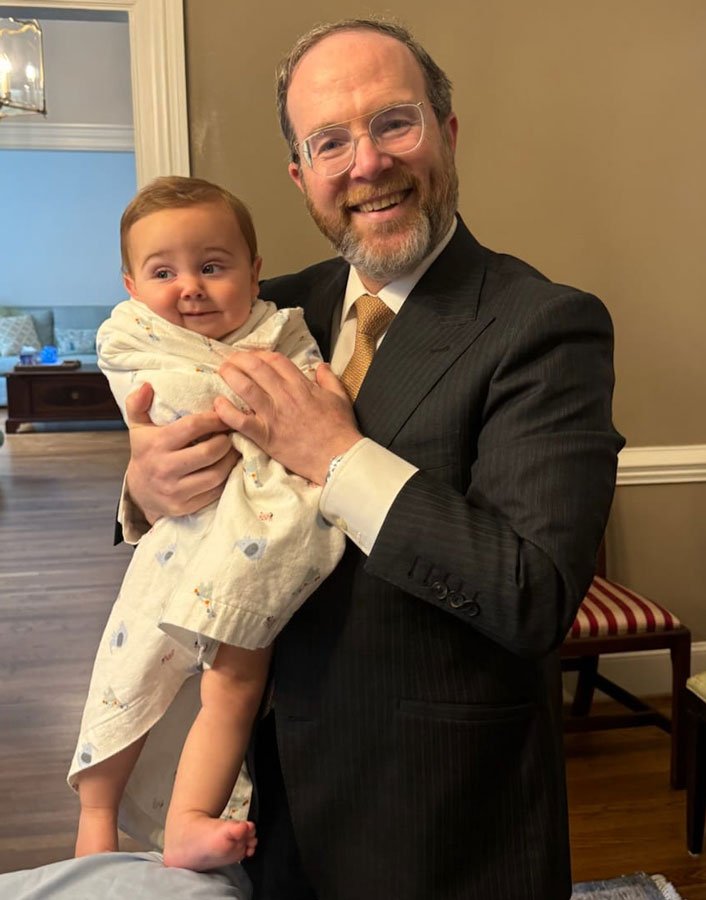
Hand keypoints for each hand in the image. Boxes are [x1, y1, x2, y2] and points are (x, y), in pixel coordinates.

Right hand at [124, 382, 238, 522]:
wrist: (140, 492)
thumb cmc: (146, 452)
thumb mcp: (138, 427)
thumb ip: (137, 404)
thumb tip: (147, 386)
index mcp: (156, 445)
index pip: (193, 427)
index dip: (214, 419)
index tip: (224, 415)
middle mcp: (165, 469)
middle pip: (209, 452)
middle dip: (225, 441)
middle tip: (230, 434)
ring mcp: (175, 491)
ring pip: (216, 474)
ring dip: (230, 460)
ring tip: (233, 449)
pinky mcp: (185, 506)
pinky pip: (215, 492)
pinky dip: (226, 478)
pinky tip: (227, 467)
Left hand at [215, 353, 361, 484]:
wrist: (338, 458)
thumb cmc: (340, 429)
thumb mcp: (340, 398)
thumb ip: (329, 379)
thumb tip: (321, 366)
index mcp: (301, 385)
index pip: (275, 360)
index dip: (260, 355)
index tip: (253, 357)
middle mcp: (284, 396)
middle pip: (256, 368)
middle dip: (240, 359)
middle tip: (230, 359)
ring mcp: (273, 415)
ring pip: (245, 388)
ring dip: (230, 376)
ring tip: (221, 371)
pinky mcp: (265, 436)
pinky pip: (240, 420)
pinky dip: (226, 411)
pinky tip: (217, 403)